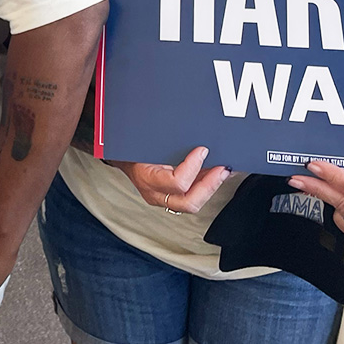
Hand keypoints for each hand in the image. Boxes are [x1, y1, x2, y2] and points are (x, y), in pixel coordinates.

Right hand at [109, 146, 232, 213]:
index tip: (202, 150)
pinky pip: (190, 198)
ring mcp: (161, 200)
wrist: (120, 157)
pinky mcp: (169, 200)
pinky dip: (204, 187)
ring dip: (210, 187)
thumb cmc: (132, 147)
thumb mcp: (147, 142)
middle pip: (188, 203)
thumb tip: (195, 140)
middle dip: (210, 186)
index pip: (176, 182)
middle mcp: (155, 194)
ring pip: (192, 204)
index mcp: (147, 178)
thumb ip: (169, 143)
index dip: (193, 167)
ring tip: (222, 172)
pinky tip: (213, 176)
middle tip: (222, 169)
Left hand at [288, 160, 343, 244]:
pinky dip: (335, 209)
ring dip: (319, 195)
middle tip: (297, 177)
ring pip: (340, 210)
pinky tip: (332, 199)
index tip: (314, 165)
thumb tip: (339, 149)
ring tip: (302, 183)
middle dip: (317, 187)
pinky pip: (343, 221)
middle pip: (343, 200)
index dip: (333, 176)